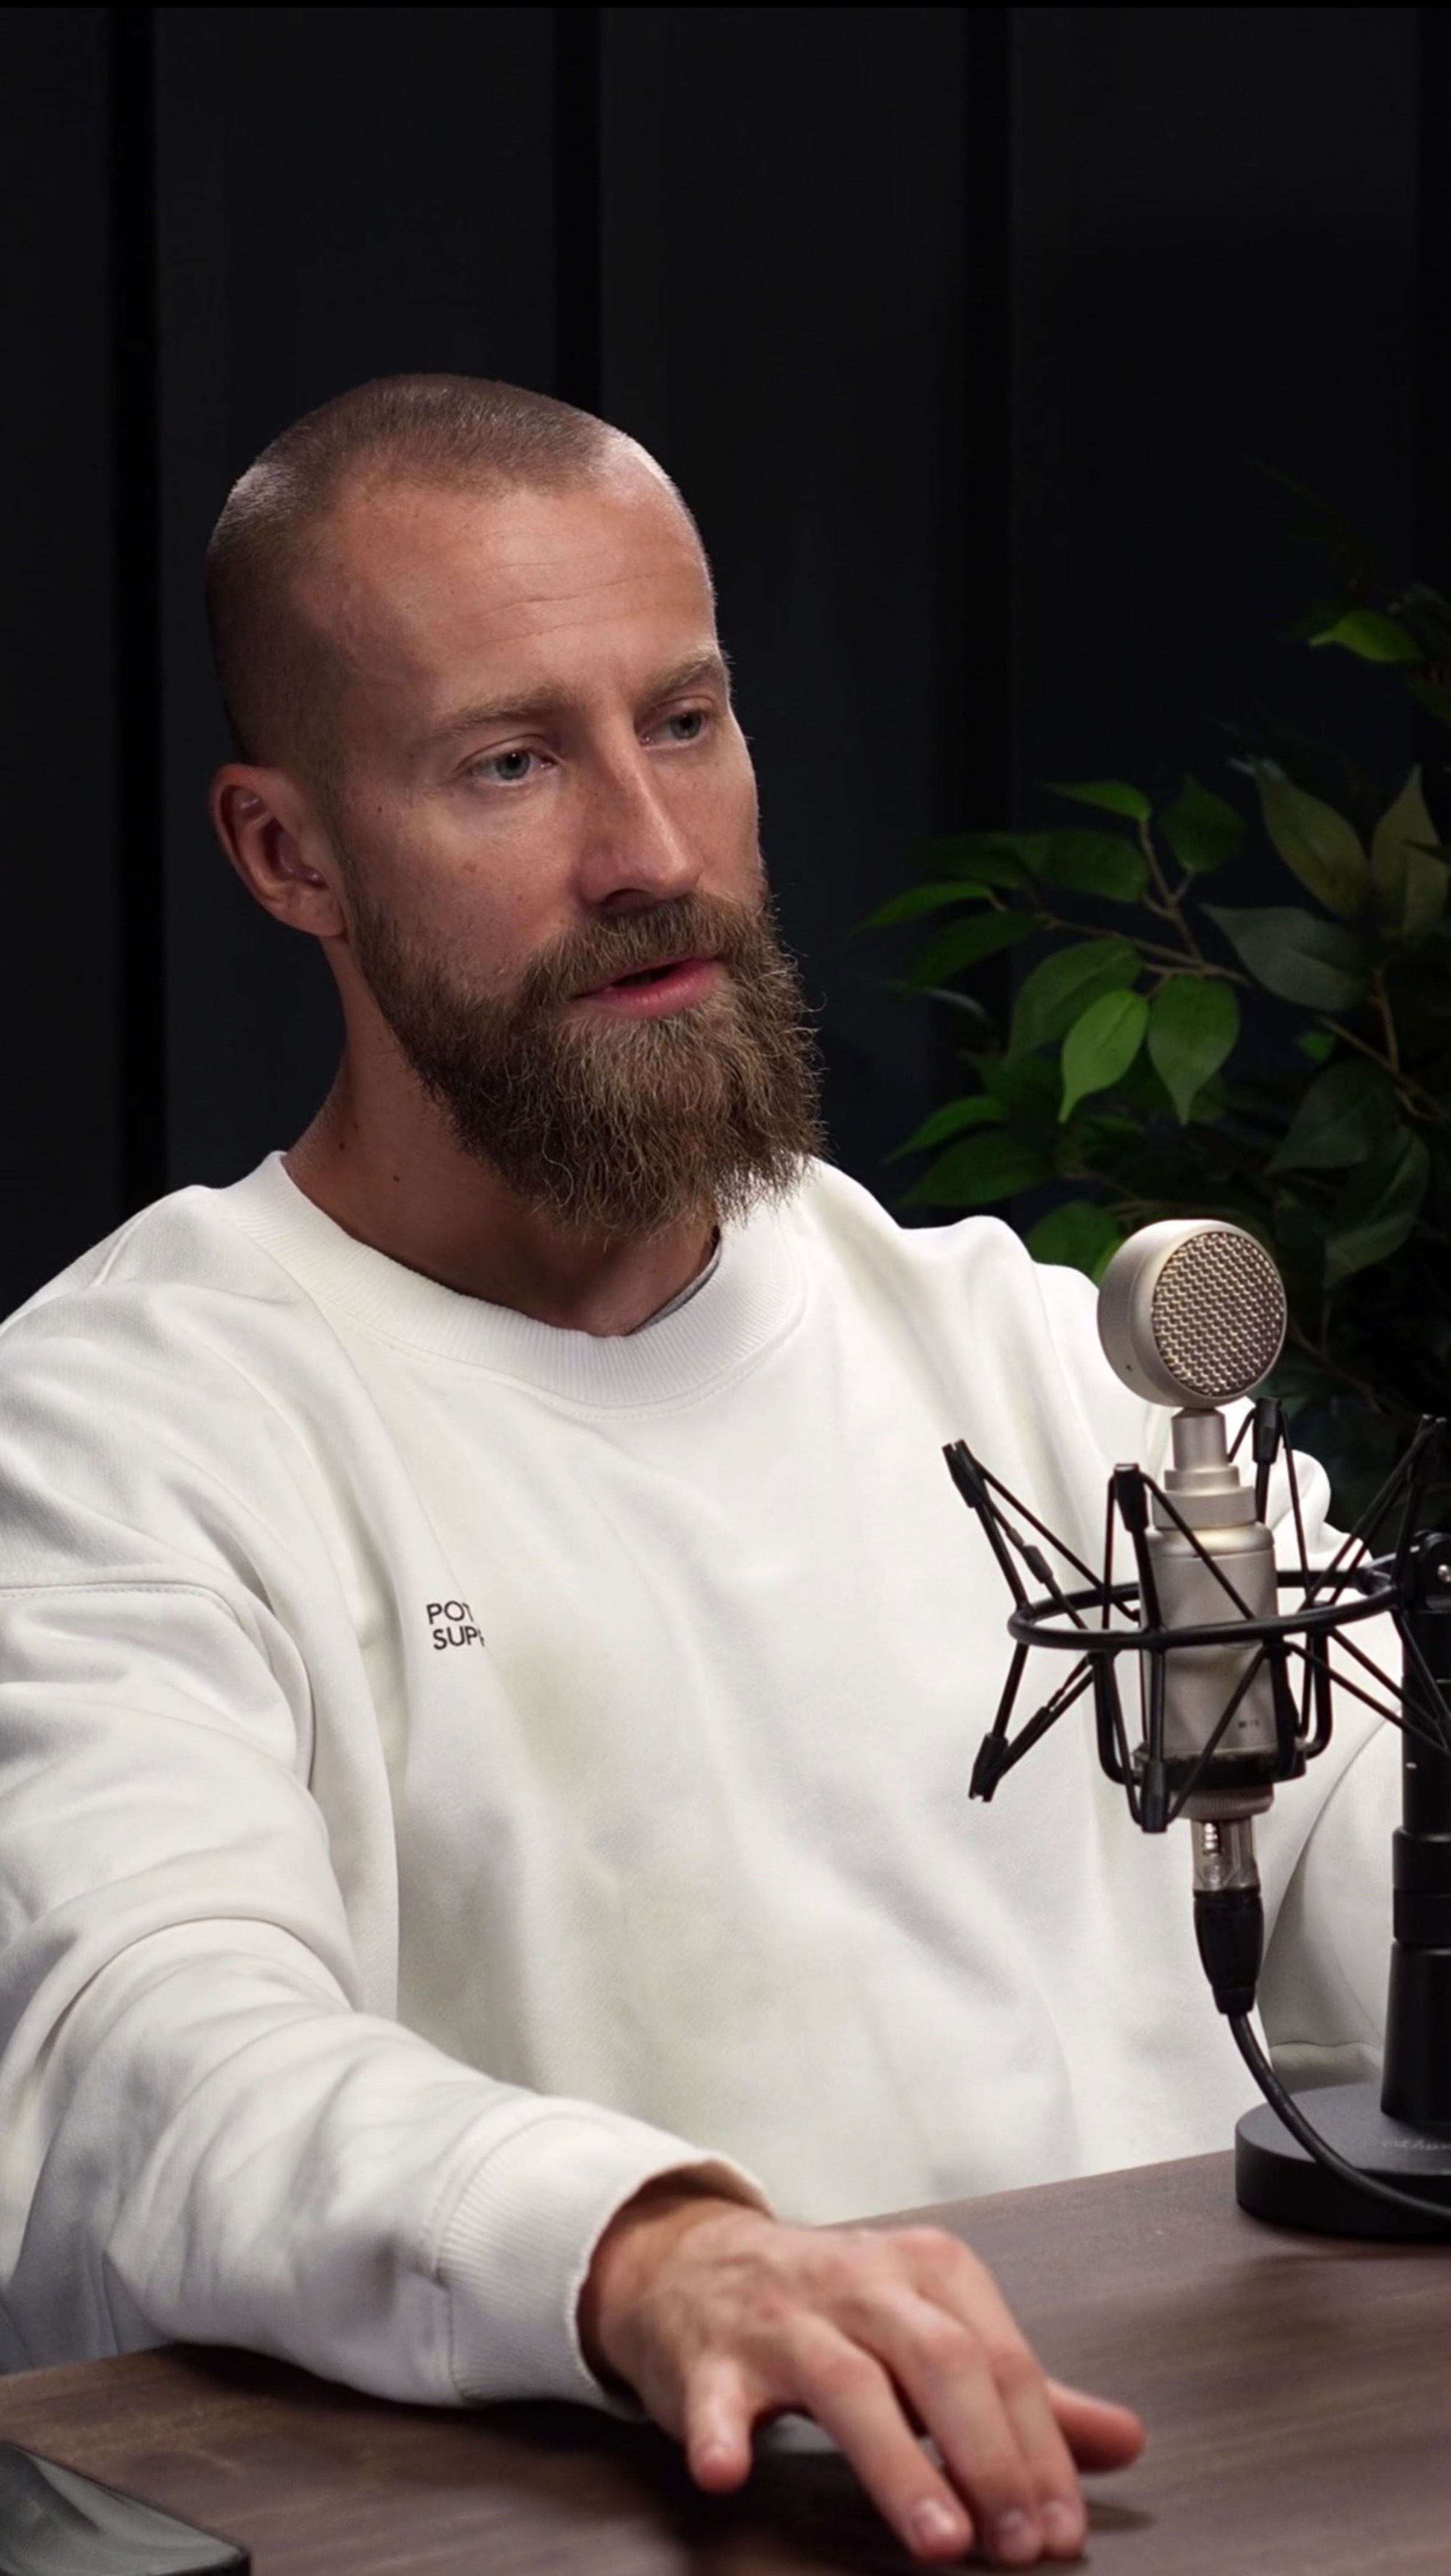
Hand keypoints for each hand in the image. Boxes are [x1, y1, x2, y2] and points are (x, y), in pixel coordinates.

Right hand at [578, 2182, 1142, 2565]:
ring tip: (937, 2538)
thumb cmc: (832, 2307)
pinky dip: (720, 2431)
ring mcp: (781, 2317)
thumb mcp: (934, 2328)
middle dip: (987, 2455)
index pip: (1001, 2359)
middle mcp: (860, 2283)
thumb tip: (1125, 2441)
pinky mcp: (709, 2356)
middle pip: (939, 2360)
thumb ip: (1024, 2393)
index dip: (1039, 2449)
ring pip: (847, 2382)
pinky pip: (714, 2393)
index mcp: (927, 2272)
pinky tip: (729, 2470)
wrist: (696, 2262)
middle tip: (1015, 2543)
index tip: (1062, 2529)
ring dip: (897, 2463)